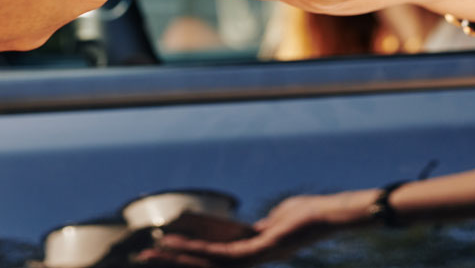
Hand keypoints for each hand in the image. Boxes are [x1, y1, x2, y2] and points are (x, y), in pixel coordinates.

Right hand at [145, 191, 374, 266]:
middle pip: (205, 262)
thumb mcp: (280, 217)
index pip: (214, 253)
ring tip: (152, 252)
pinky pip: (221, 255)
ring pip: (208, 262)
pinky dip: (197, 251)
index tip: (166, 244)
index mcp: (253, 250)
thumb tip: (261, 224)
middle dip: (174, 260)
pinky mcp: (257, 254)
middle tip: (143, 257)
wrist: (331, 215)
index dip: (190, 251)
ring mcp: (253, 259)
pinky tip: (179, 246)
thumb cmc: (310, 213)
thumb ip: (266, 224)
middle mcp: (250, 259)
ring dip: (178, 257)